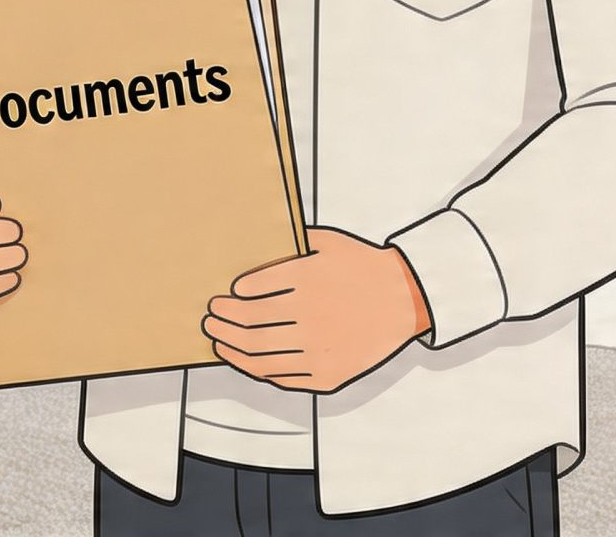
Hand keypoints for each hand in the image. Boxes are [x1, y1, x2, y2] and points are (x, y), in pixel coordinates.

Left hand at [202, 227, 432, 392]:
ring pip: (259, 355)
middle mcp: (310, 317)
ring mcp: (318, 350)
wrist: (406, 300)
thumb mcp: (329, 243)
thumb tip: (254, 239)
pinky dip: (257, 368)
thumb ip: (292, 241)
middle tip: (210, 319)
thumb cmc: (364, 267)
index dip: (231, 298)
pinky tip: (246, 359)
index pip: (252, 292)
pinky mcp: (326, 375)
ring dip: (231, 348)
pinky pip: (281, 376)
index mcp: (307, 281)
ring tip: (217, 340)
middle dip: (222, 323)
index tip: (223, 297)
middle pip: (249, 325)